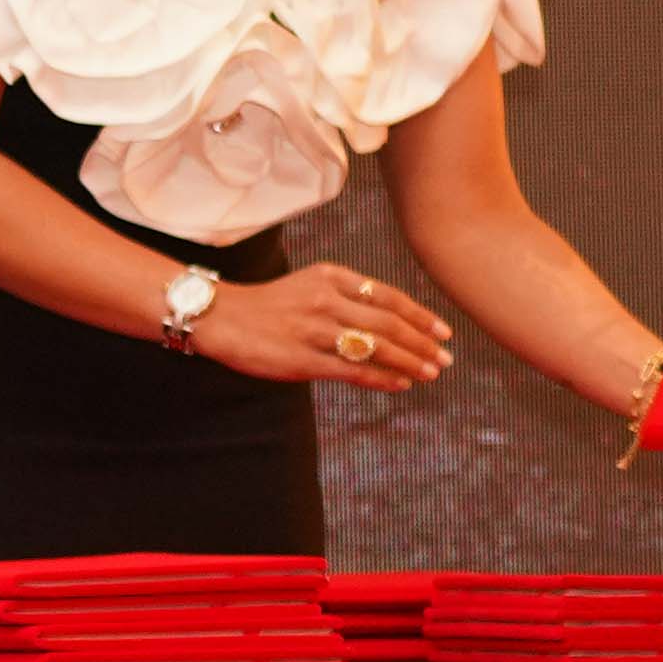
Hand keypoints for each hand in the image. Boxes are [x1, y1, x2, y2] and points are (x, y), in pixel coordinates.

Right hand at [191, 263, 449, 391]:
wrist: (218, 318)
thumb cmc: (266, 306)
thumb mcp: (307, 286)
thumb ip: (345, 298)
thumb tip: (390, 322)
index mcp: (329, 277)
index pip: (387, 296)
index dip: (420, 316)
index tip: (443, 332)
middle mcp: (325, 301)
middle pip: (388, 323)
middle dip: (422, 343)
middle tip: (445, 358)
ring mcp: (313, 331)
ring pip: (375, 347)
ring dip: (409, 362)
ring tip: (431, 373)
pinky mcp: (302, 359)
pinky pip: (352, 371)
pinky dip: (381, 378)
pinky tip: (400, 384)